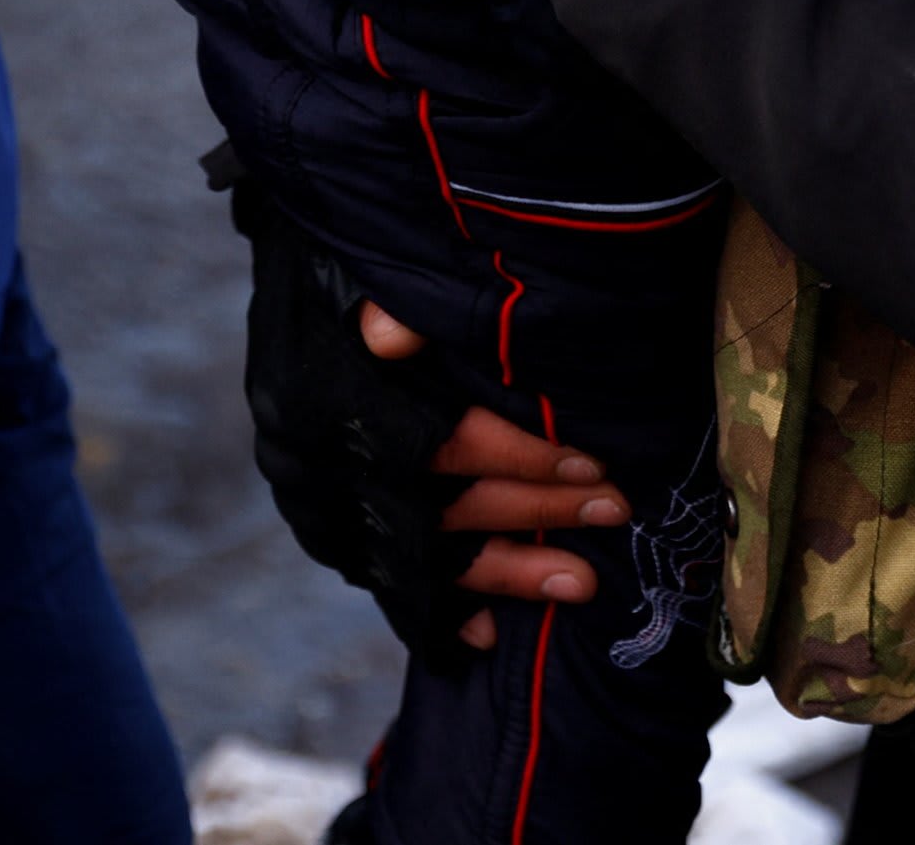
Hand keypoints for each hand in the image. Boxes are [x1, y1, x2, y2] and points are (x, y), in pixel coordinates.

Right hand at [362, 299, 623, 650]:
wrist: (299, 289)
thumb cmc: (349, 281)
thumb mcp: (372, 281)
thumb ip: (397, 307)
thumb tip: (388, 334)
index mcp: (351, 399)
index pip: (453, 443)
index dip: (525, 456)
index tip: (595, 464)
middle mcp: (341, 465)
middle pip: (458, 503)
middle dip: (541, 510)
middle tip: (614, 510)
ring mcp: (339, 508)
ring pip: (437, 555)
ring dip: (511, 571)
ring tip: (580, 584)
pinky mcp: (339, 534)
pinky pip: (398, 588)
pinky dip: (445, 612)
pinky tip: (488, 633)